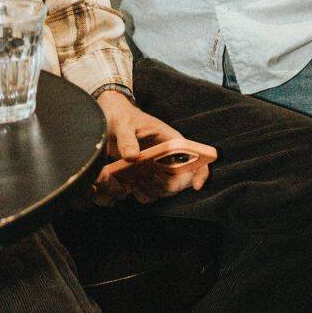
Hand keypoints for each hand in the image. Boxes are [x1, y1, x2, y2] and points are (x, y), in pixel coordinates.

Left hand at [93, 91, 209, 202]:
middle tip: (144, 176)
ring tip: (132, 175)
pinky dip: (138, 192)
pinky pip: (147, 195)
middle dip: (164, 185)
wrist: (110, 121)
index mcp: (172, 141)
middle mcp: (169, 158)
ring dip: (148, 189)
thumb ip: (127, 139)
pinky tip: (128, 182)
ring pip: (163, 191)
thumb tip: (132, 157)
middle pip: (179, 182)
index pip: (197, 157)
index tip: (195, 186)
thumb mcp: (124, 124)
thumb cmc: (123, 117)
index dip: (201, 173)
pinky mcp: (145, 179)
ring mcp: (157, 170)